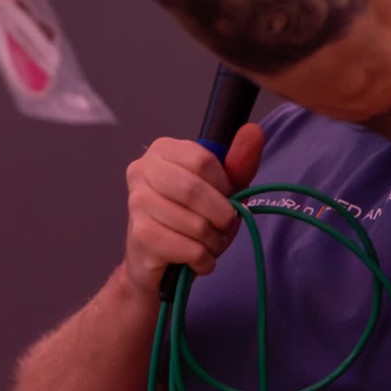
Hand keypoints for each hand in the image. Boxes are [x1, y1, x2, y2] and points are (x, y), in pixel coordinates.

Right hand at [121, 124, 265, 298]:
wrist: (153, 259)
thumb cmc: (189, 218)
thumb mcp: (220, 189)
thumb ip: (238, 162)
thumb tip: (253, 131)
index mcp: (162, 150)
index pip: (203, 160)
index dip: (224, 185)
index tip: (226, 197)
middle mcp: (142, 171)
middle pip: (194, 190)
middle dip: (221, 214)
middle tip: (224, 225)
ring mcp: (136, 203)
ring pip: (195, 224)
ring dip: (215, 241)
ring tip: (210, 243)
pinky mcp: (140, 236)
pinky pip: (188, 249)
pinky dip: (204, 259)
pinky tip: (198, 259)